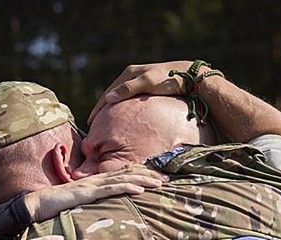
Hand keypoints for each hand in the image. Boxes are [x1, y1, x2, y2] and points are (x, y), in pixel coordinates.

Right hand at [24, 165, 165, 220]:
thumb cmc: (56, 208)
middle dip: (148, 175)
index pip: (122, 174)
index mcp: (95, 182)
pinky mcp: (86, 193)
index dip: (141, 174)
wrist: (37, 205)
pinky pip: (110, 189)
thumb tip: (106, 212)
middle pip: (127, 173)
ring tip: (159, 183)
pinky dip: (126, 187)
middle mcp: (96, 180)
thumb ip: (93, 205)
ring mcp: (92, 185)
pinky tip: (139, 189)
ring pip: (122, 179)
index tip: (159, 179)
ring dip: (142, 180)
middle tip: (168, 180)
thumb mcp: (80, 205)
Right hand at [87, 61, 218, 125]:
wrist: (190, 77)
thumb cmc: (168, 80)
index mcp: (129, 73)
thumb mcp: (147, 83)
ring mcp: (140, 80)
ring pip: (120, 97)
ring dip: (111, 109)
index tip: (90, 122)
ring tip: (104, 122)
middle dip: (102, 109)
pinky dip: (121, 107)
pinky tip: (121, 116)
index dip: (98, 108)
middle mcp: (132, 75)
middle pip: (112, 94)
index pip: (108, 93)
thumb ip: (127, 90)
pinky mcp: (147, 87)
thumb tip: (108, 99)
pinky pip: (129, 99)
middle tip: (92, 124)